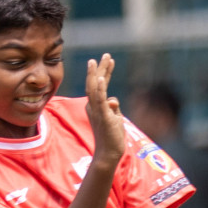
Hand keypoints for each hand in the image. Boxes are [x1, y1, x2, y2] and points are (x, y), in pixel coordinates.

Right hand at [84, 54, 125, 171]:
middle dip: (100, 68)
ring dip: (97, 73)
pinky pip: (99, 100)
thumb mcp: (115, 118)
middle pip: (94, 83)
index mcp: (95, 106)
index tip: (109, 60)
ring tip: (100, 60)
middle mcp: (93, 106)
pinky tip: (100, 78)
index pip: (99, 85)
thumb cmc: (112, 137)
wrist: (109, 152)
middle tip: (106, 55)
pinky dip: (99, 89)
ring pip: (94, 88)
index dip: (104, 72)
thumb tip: (113, 100)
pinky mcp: (102, 116)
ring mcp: (97, 111)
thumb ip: (113, 108)